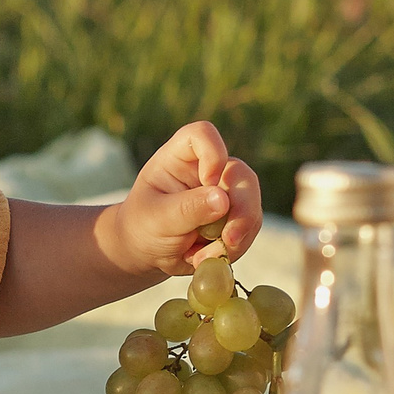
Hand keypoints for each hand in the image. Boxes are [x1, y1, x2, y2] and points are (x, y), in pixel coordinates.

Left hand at [110, 123, 261, 273]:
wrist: (145, 250)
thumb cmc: (143, 225)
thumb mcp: (157, 219)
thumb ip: (187, 209)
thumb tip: (223, 200)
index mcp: (181, 157)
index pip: (203, 135)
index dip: (213, 153)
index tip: (209, 180)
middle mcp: (208, 169)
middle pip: (240, 175)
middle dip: (241, 210)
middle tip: (229, 239)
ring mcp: (225, 192)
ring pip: (251, 206)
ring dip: (236, 237)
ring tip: (202, 258)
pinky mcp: (234, 216)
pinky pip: (248, 229)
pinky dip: (232, 248)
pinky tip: (205, 258)